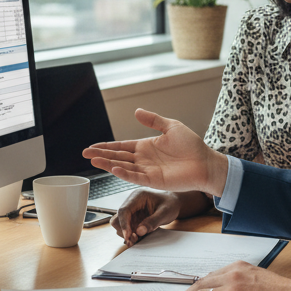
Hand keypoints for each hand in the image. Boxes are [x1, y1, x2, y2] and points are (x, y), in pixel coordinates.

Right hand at [83, 109, 228, 194]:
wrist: (206, 162)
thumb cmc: (192, 146)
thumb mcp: (171, 126)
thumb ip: (153, 120)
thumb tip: (136, 111)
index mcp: (146, 146)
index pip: (121, 146)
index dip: (106, 146)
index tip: (92, 146)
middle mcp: (143, 159)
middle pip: (117, 156)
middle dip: (101, 155)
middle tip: (84, 153)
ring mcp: (147, 170)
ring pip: (123, 167)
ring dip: (108, 164)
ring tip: (93, 160)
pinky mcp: (154, 180)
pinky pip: (136, 176)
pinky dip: (124, 173)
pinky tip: (114, 168)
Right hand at [111, 189, 182, 245]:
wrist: (174, 203)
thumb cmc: (171, 204)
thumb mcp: (165, 212)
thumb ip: (153, 222)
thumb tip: (139, 232)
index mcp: (138, 196)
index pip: (124, 210)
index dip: (124, 224)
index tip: (128, 236)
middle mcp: (131, 203)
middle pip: (118, 217)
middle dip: (124, 230)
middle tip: (134, 239)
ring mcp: (132, 211)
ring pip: (120, 224)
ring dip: (126, 233)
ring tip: (137, 240)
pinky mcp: (134, 218)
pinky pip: (127, 227)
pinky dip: (130, 234)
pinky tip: (137, 239)